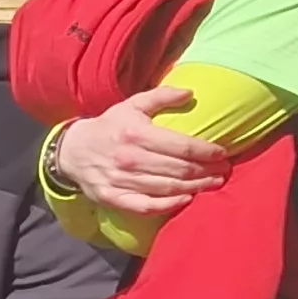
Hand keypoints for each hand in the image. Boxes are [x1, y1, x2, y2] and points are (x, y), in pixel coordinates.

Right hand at [51, 86, 232, 217]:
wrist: (73, 151)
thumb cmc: (110, 126)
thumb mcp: (132, 105)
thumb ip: (161, 96)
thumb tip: (191, 92)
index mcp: (136, 133)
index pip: (181, 146)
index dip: (206, 151)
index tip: (222, 153)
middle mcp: (129, 158)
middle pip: (179, 169)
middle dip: (207, 171)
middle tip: (223, 171)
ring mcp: (121, 180)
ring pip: (168, 188)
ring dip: (195, 187)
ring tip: (213, 183)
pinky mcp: (114, 198)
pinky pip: (146, 206)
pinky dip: (169, 204)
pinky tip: (186, 199)